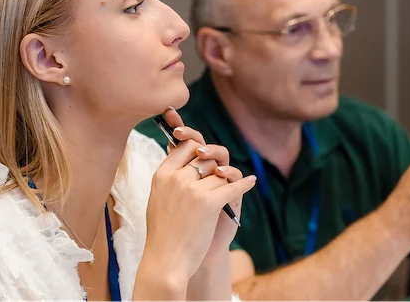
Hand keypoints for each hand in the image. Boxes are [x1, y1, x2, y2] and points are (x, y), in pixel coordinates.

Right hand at [142, 108, 255, 281]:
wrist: (167, 261)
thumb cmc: (163, 234)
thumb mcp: (158, 198)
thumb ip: (170, 179)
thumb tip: (184, 162)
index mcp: (162, 175)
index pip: (185, 146)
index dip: (198, 148)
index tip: (204, 155)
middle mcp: (176, 178)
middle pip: (205, 158)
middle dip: (213, 167)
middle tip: (215, 180)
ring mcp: (192, 189)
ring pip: (219, 173)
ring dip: (224, 183)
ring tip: (224, 194)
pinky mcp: (209, 202)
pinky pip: (232, 186)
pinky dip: (244, 184)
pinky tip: (252, 181)